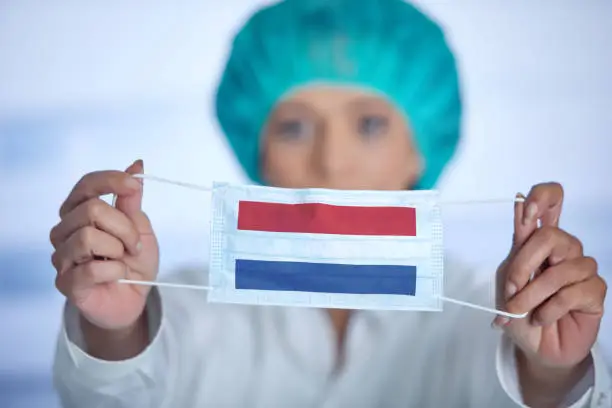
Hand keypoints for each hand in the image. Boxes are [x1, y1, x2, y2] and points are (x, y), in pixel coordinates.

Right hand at [50, 160, 159, 330]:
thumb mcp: (139, 226)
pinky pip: (92, 268)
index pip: (86, 185)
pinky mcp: (66, 283)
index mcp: (79, 212)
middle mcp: (64, 231)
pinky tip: (116, 275)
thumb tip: (136, 164)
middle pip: (92, 210)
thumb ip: (132, 199)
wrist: (134, 298)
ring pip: (88, 237)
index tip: (135, 185)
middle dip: (125, 227)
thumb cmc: (133, 261)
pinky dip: (115, 270)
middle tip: (134, 245)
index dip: (111, 181)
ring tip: (123, 260)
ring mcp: (62, 257)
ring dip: (118, 249)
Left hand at [494, 183, 606, 399]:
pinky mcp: (595, 292)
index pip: (551, 201)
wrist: (534, 346)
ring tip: (522, 311)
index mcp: (540, 241)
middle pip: (552, 236)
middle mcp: (564, 250)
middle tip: (512, 290)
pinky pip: (572, 293)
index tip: (525, 212)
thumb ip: (517, 248)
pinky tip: (543, 318)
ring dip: (533, 295)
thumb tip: (519, 206)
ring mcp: (582, 269)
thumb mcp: (508, 280)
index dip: (543, 197)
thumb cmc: (520, 311)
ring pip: (560, 271)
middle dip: (524, 266)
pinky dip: (550, 309)